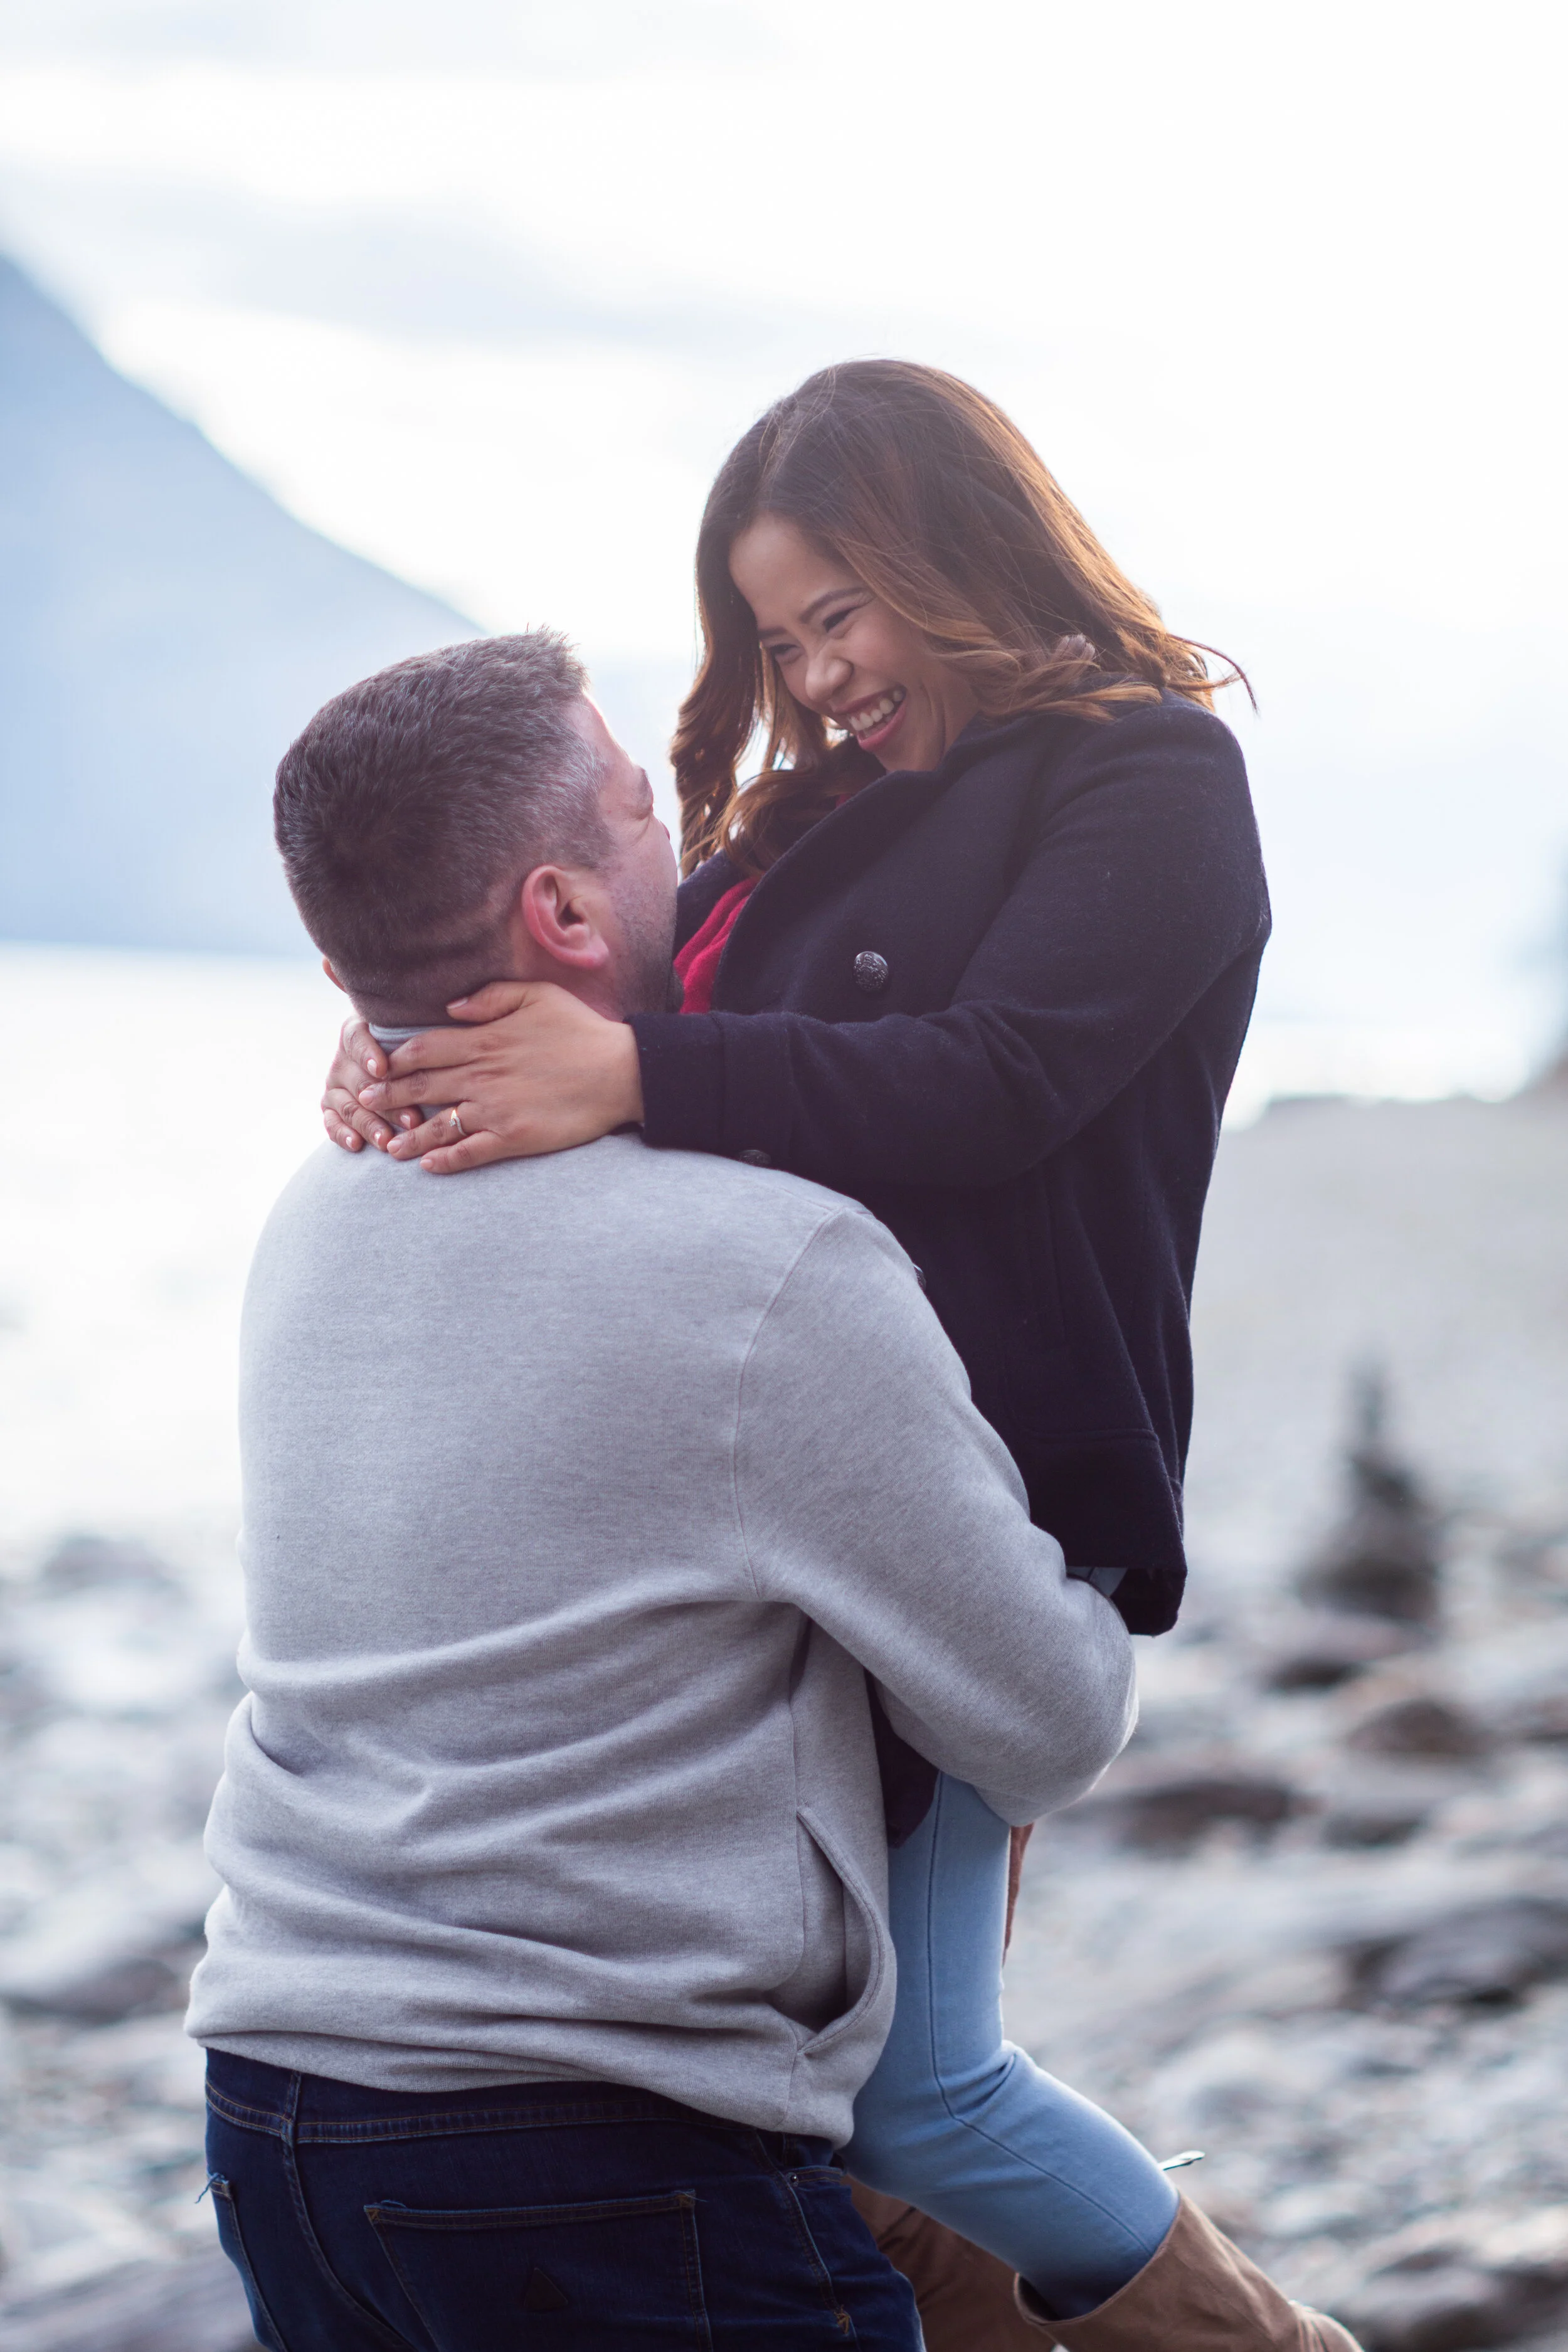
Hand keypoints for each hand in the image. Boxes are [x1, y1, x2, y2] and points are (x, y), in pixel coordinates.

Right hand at [320, 1019, 421, 1153]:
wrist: (401, 1066)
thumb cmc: (418, 1043)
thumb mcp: (417, 1025)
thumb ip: (422, 1018)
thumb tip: (447, 1003)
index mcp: (357, 1031)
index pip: (356, 1040)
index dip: (368, 1053)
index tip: (382, 1067)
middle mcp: (343, 1059)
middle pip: (359, 1081)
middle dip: (386, 1102)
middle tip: (412, 1119)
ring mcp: (335, 1085)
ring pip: (348, 1106)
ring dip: (369, 1123)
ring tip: (388, 1139)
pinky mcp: (332, 1107)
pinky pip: (332, 1122)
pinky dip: (342, 1134)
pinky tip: (357, 1145)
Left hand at [355, 981, 644, 1172]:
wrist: (620, 1071)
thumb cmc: (580, 1030)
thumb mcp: (537, 995)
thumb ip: (490, 997)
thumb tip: (450, 1007)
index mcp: (483, 1041)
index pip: (423, 1049)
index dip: (394, 1059)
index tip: (375, 1066)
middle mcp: (481, 1076)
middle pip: (421, 1087)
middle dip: (388, 1096)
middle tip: (364, 1104)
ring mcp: (495, 1110)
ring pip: (439, 1125)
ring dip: (409, 1137)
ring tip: (387, 1148)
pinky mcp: (513, 1137)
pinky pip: (470, 1153)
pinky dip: (446, 1161)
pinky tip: (429, 1167)